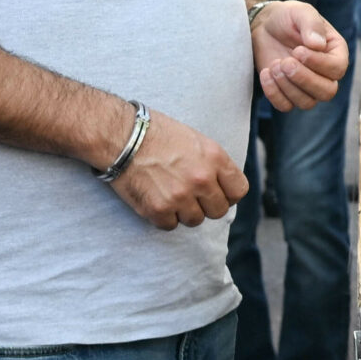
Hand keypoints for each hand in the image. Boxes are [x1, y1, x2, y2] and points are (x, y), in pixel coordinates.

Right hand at [108, 109, 247, 230]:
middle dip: (206, 205)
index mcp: (215, 158)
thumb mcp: (196, 140)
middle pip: (219, 211)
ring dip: (184, 212)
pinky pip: (170, 226)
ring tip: (170, 194)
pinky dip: (163, 217)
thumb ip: (214, 164)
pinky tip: (156, 199)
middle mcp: (201, 179)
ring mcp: (180, 196)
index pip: (239, 191)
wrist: (121, 135)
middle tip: (191, 195)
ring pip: (195, 221)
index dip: (228, 194)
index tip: (217, 192)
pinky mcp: (158, 209)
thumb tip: (223, 186)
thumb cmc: (157, 133)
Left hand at [253, 0, 349, 110]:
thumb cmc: (287, 17)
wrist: (265, 26)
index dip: (319, 64)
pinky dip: (274, 94)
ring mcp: (307, 86)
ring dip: (287, 86)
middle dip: (304, 79)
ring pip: (307, 102)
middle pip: (327, 91)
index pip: (337, 68)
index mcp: (335, 53)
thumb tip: (318, 45)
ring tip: (274, 65)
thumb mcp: (300, 11)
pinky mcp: (288, 93)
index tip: (297, 50)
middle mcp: (325, 73)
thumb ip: (311, 24)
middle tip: (285, 62)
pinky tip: (266, 73)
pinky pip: (286, 106)